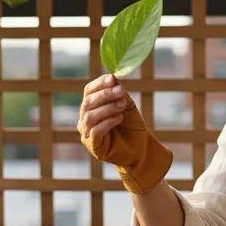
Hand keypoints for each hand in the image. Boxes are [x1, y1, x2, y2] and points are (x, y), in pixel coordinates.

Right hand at [78, 74, 172, 193]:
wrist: (140, 148)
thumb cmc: (131, 125)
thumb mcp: (127, 104)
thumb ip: (119, 92)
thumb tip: (112, 77)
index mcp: (91, 106)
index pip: (88, 91)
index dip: (99, 83)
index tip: (112, 79)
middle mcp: (85, 118)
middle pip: (88, 102)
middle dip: (105, 95)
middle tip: (121, 92)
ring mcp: (87, 133)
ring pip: (90, 116)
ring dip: (107, 108)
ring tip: (123, 105)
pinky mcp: (93, 146)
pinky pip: (95, 131)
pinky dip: (107, 122)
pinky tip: (119, 118)